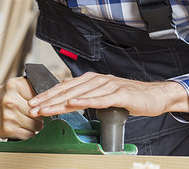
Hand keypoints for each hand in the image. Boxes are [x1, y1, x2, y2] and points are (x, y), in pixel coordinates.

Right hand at [0, 77, 42, 139]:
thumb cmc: (9, 96)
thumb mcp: (21, 85)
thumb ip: (35, 89)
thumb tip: (52, 100)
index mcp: (16, 86)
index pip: (40, 99)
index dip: (46, 105)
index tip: (47, 107)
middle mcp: (10, 100)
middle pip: (38, 113)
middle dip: (42, 116)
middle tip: (40, 116)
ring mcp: (7, 115)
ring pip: (34, 125)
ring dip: (37, 125)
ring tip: (33, 121)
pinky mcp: (7, 129)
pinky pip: (28, 135)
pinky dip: (30, 133)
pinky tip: (27, 128)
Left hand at [28, 72, 188, 117]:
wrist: (155, 95)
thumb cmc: (130, 96)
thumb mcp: (104, 94)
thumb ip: (87, 94)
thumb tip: (68, 93)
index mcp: (92, 80)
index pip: (65, 87)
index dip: (47, 95)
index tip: (33, 103)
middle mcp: (98, 80)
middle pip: (68, 90)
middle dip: (48, 99)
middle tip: (33, 107)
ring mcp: (108, 86)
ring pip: (80, 94)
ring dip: (61, 102)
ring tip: (47, 109)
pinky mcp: (120, 94)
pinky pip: (99, 99)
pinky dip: (85, 101)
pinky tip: (73, 103)